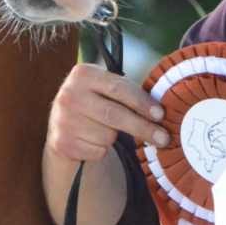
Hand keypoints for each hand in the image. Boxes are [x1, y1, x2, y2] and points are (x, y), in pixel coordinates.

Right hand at [46, 62, 168, 162]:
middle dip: (143, 127)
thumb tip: (160, 113)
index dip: (142, 102)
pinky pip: (97, 151)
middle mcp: (69, 95)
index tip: (160, 115)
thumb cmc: (95, 102)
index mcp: (82, 73)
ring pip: (107, 136)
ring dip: (115, 138)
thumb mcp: (103, 88)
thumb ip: (125, 92)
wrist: (61, 123)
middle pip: (115, 114)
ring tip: (106, 129)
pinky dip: (101, 149)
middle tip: (164, 138)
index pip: (119, 88)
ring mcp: (63, 120)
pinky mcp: (62, 143)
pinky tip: (92, 140)